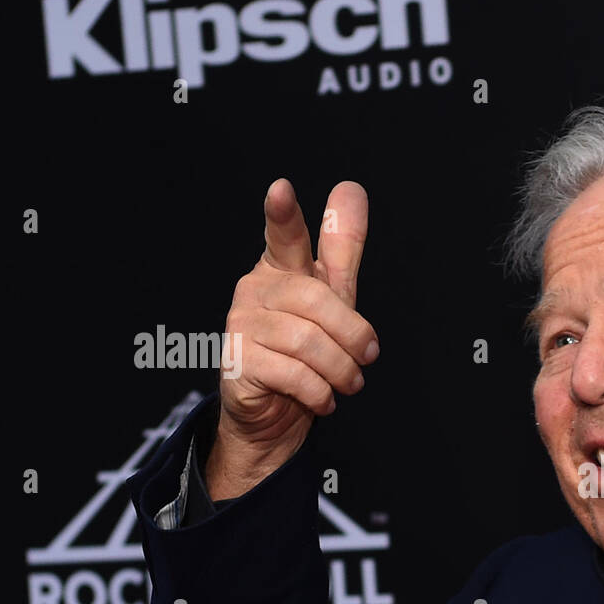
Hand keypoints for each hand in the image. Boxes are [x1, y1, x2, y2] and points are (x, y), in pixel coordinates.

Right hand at [206, 178, 377, 499]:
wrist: (273, 414)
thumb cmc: (306, 349)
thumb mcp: (332, 297)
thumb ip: (340, 247)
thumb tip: (350, 189)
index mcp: (279, 268)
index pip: (283, 235)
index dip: (283, 214)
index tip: (281, 189)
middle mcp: (255, 290)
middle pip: (315, 300)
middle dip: (352, 334)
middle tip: (367, 357)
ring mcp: (240, 326)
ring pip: (306, 342)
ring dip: (340, 369)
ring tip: (347, 382)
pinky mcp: (236, 363)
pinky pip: (292, 374)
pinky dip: (319, 392)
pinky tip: (322, 398)